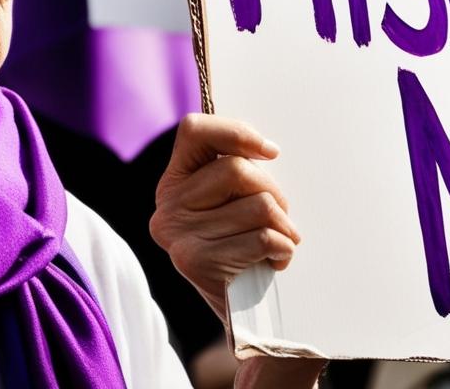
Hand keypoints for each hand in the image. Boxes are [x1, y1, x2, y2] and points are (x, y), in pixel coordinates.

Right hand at [151, 114, 301, 321]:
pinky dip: (283, 248)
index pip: (194, 130)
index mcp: (173, 182)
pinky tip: (274, 261)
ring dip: (283, 226)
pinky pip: (264, 237)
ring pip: (259, 205)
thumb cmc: (244, 250)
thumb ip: (236, 172)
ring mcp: (177, 236)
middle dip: (274, 193)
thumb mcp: (233, 204)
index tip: (270, 152)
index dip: (237, 133)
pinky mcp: (196, 262)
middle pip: (238, 170)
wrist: (243, 318)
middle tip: (280, 217)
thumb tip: (266, 149)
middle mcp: (166, 207)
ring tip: (277, 243)